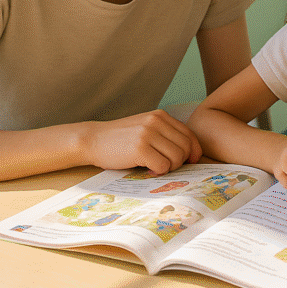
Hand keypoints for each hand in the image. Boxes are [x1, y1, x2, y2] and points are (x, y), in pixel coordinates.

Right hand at [82, 110, 201, 174]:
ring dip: (169, 167)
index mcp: (161, 116)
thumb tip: (191, 154)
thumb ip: (165, 134)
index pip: (190, 135)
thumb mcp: (145, 128)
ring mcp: (148, 134)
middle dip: (181, 162)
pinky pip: (163, 166)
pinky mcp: (140, 148)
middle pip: (186, 147)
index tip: (190, 161)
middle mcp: (157, 121)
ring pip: (177, 157)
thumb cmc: (121, 139)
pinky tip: (147, 169)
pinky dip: (158, 171)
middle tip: (166, 166)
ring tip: (155, 167)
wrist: (92, 140)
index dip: (194, 151)